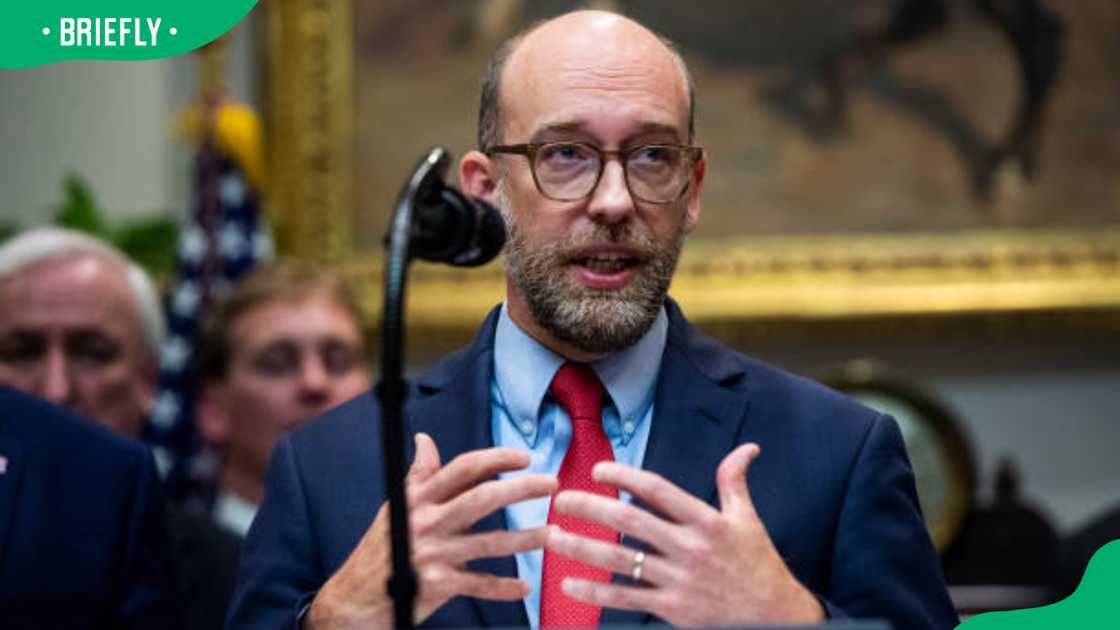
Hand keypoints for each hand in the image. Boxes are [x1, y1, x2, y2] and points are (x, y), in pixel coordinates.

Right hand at [306, 433, 556, 628]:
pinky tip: (524, 587)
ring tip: (553, 534)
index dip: (496, 458)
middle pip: (482, 498)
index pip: (462, 468)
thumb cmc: (382, 547)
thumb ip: (419, 475)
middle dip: (521, 489)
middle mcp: (424, 521)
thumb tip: (424, 439)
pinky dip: (504, 587)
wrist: (355, 599)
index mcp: (418, 497)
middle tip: (553, 484)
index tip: (526, 456)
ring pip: (489, 542)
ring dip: (526, 539)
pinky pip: (479, 584)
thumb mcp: (396, 507)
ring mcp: (431, 553)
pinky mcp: (435, 585)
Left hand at [544, 443, 822, 625]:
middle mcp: (689, 548)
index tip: (599, 470)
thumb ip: (735, 482)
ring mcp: (678, 580)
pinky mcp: (672, 609)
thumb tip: (748, 448)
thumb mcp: (749, 520)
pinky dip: (595, 591)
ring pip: (619, 561)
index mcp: (706, 521)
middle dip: (589, 508)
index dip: (625, 478)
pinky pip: (626, 598)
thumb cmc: (759, 565)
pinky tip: (568, 582)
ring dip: (580, 547)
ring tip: (551, 536)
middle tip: (558, 499)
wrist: (776, 618)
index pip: (657, 491)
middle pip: (630, 522)